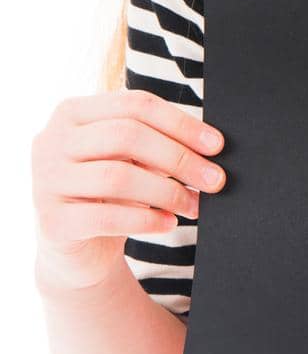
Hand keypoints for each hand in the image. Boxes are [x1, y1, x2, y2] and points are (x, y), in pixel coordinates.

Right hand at [31, 88, 227, 295]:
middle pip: (127, 136)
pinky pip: (106, 217)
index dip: (181, 123)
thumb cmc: (109, 193)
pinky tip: (168, 223)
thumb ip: (157, 143)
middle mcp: (51, 141)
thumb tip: (209, 146)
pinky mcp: (52, 222)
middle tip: (214, 179)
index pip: (135, 104)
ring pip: (117, 177)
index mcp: (73, 112)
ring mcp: (45, 181)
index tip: (216, 145)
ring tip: (194, 205)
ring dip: (167, 191)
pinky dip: (146, 220)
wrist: (76, 249)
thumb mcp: (130, 159)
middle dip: (179, 157)